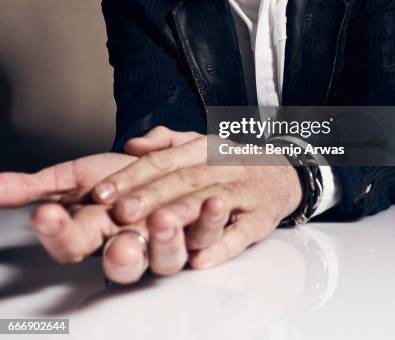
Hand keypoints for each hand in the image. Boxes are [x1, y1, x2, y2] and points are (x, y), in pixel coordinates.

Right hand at [0, 142, 230, 282]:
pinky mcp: (200, 233)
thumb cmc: (115, 176)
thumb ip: (35, 185)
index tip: (47, 213)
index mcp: (96, 235)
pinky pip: (208, 238)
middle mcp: (130, 247)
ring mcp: (166, 245)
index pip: (70, 243)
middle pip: (121, 265)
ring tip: (166, 219)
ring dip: (168, 242)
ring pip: (166, 260)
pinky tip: (214, 204)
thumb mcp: (74, 176)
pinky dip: (212, 225)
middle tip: (121, 242)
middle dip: (119, 257)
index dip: (57, 232)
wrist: (161, 165)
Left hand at [92, 126, 302, 269]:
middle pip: (185, 180)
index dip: (132, 175)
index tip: (102, 193)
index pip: (164, 160)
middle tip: (122, 212)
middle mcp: (222, 167)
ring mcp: (244, 193)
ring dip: (186, 214)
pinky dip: (222, 247)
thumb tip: (131, 145)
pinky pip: (242, 233)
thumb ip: (165, 143)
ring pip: (213, 201)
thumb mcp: (200, 143)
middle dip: (152, 195)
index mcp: (203, 148)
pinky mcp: (261, 219)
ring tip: (159, 225)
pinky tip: (200, 259)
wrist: (284, 173)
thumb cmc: (231, 163)